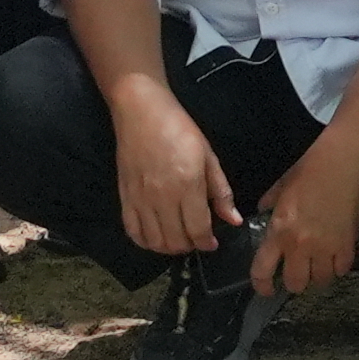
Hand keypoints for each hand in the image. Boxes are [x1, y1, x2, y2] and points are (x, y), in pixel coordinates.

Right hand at [106, 85, 238, 257]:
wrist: (141, 112)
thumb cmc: (179, 129)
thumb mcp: (208, 156)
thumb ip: (220, 191)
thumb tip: (233, 220)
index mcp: (187, 185)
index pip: (198, 229)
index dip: (207, 243)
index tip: (212, 243)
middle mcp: (162, 197)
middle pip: (176, 240)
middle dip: (190, 246)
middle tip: (196, 238)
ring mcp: (140, 199)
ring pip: (154, 241)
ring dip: (169, 247)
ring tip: (178, 238)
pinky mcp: (124, 197)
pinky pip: (133, 231)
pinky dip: (145, 241)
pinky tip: (156, 236)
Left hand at [248, 143, 358, 298]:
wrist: (343, 160)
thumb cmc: (310, 168)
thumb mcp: (281, 185)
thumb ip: (269, 204)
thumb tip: (263, 211)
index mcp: (279, 230)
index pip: (263, 271)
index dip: (262, 286)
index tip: (266, 289)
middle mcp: (300, 244)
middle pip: (296, 284)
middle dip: (294, 282)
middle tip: (298, 271)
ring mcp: (326, 247)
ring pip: (321, 281)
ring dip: (318, 275)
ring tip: (319, 265)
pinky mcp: (348, 244)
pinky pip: (342, 269)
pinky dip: (338, 267)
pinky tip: (336, 257)